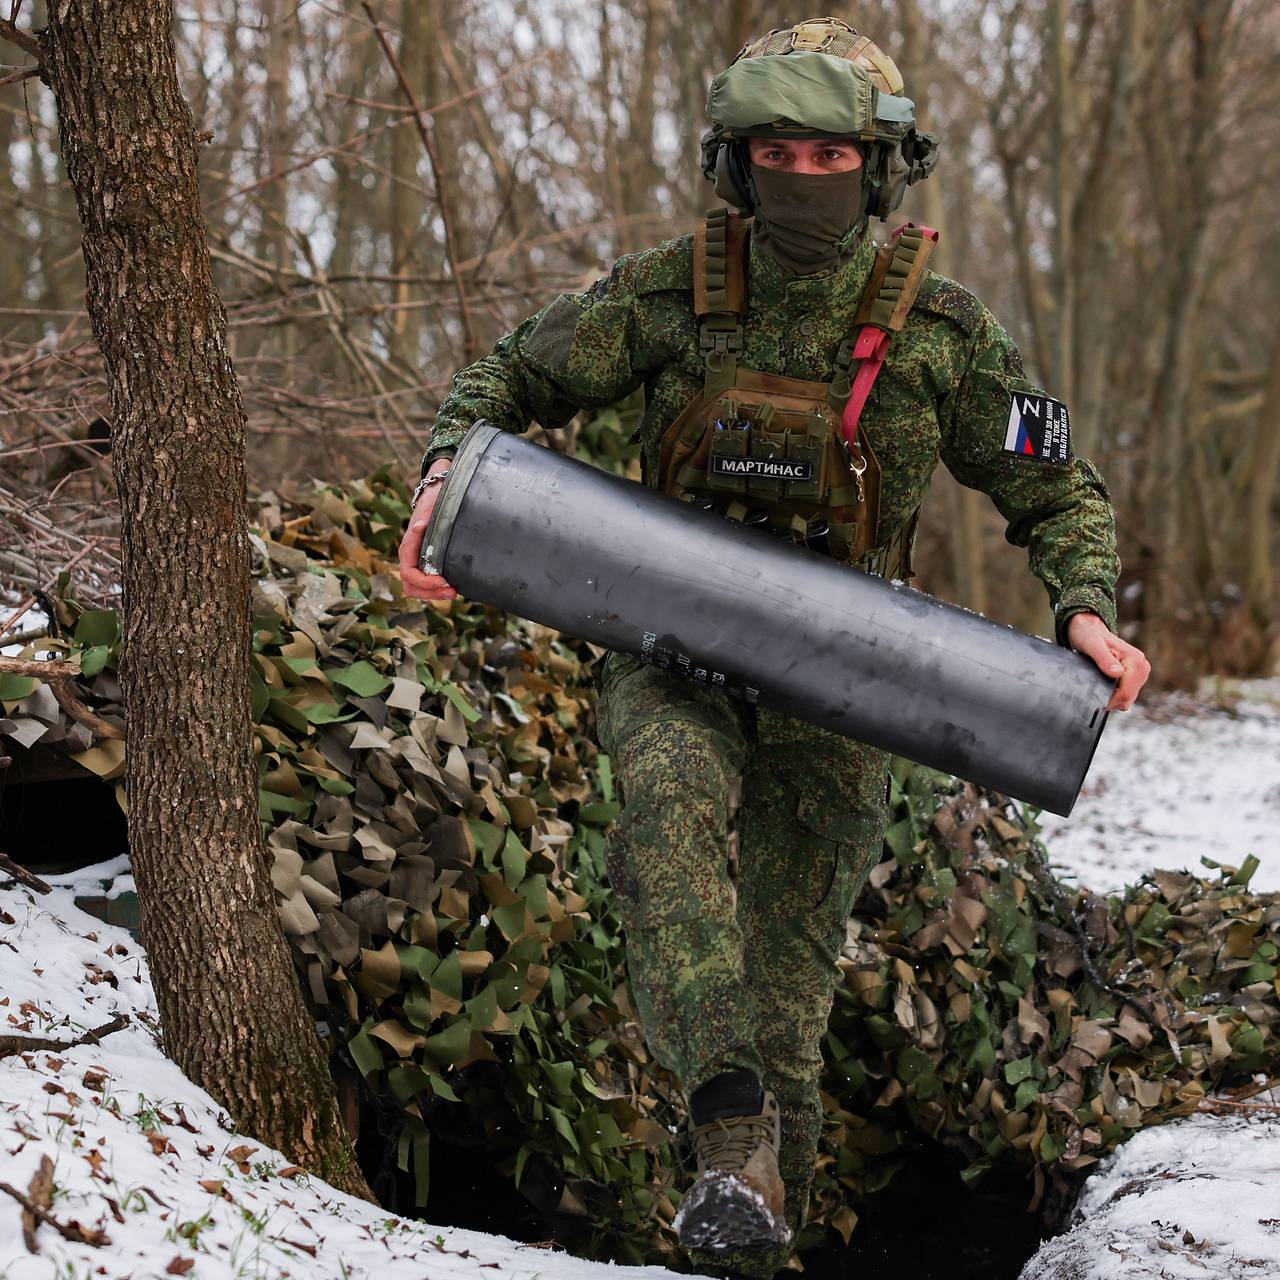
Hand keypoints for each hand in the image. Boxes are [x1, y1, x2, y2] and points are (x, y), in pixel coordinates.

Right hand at [398, 458, 457, 600]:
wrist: (437, 492)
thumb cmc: (434, 498)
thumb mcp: (432, 503)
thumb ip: (426, 516)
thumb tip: (419, 526)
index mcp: (408, 547)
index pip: (408, 574)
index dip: (425, 582)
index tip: (444, 581)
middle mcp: (410, 557)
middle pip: (411, 586)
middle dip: (431, 593)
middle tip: (453, 592)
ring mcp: (418, 561)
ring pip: (418, 588)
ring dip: (434, 594)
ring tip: (454, 591)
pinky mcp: (428, 562)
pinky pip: (427, 583)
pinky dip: (438, 589)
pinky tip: (454, 585)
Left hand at [1066, 612, 1149, 711]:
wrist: (1088, 629)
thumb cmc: (1088, 634)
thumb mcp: (1092, 645)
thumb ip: (1104, 659)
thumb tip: (1118, 673)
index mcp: (1136, 660)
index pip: (1126, 693)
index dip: (1108, 699)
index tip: (1092, 696)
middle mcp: (1142, 667)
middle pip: (1128, 699)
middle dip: (1110, 699)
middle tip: (1092, 689)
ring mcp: (1140, 673)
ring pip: (1127, 699)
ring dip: (1111, 697)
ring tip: (1096, 683)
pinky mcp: (1134, 678)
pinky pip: (1125, 695)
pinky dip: (1113, 695)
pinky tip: (1102, 684)